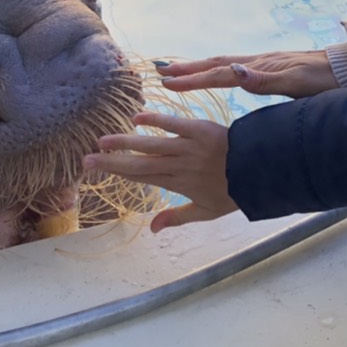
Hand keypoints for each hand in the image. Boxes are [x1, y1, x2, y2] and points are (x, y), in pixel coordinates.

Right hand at [84, 112, 238, 230]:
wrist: (259, 170)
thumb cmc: (233, 192)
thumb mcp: (206, 212)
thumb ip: (177, 218)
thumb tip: (151, 229)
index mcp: (179, 184)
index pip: (142, 177)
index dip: (118, 172)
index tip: (95, 168)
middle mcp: (179, 166)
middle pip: (139, 164)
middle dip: (112, 161)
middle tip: (87, 158)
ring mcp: (188, 147)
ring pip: (151, 145)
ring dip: (126, 142)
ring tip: (103, 140)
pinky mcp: (200, 129)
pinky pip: (174, 124)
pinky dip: (156, 119)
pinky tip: (138, 117)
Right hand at [153, 49, 338, 99]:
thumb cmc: (326, 82)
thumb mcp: (297, 84)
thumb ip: (265, 80)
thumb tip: (233, 70)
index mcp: (261, 68)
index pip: (219, 74)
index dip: (193, 80)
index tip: (168, 83)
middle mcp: (259, 63)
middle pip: (217, 64)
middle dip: (189, 69)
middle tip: (161, 73)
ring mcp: (266, 63)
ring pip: (225, 64)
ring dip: (201, 67)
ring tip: (180, 70)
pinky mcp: (273, 67)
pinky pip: (237, 68)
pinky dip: (219, 70)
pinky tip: (219, 73)